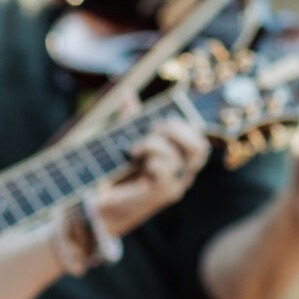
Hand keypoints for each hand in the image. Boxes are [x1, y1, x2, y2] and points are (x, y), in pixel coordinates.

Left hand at [94, 116, 211, 235]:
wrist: (98, 204)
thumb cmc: (113, 174)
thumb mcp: (123, 140)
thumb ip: (130, 119)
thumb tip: (128, 94)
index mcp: (178, 159)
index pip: (198, 139)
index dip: (183, 125)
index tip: (157, 121)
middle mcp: (182, 173)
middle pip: (200, 147)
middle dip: (176, 130)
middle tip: (151, 130)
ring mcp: (175, 185)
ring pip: (182, 156)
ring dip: (154, 143)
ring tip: (133, 148)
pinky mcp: (163, 194)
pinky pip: (167, 169)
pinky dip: (151, 157)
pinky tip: (134, 159)